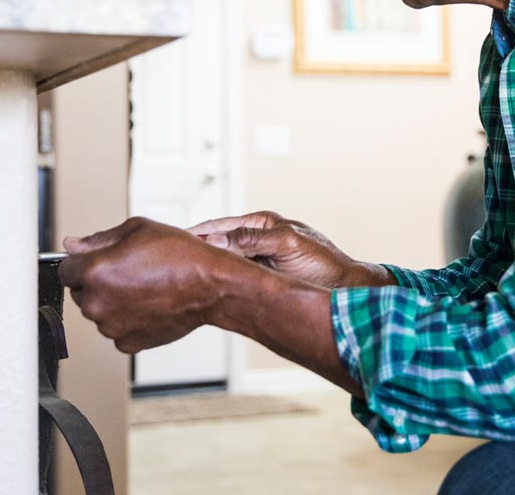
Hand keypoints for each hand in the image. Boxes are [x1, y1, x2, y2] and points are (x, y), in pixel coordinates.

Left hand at [59, 216, 232, 353]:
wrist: (209, 286)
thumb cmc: (178, 255)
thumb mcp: (136, 229)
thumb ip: (98, 239)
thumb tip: (72, 245)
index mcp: (93, 272)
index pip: (65, 269)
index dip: (82, 262)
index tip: (99, 261)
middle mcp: (96, 303)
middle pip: (80, 292)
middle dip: (97, 282)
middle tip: (129, 271)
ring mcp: (110, 327)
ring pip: (99, 312)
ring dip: (112, 301)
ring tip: (144, 286)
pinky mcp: (127, 343)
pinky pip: (117, 329)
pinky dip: (127, 319)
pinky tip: (148, 304)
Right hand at [189, 211, 392, 288]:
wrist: (344, 290)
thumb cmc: (324, 264)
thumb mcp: (287, 244)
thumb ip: (253, 239)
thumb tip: (218, 239)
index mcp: (261, 223)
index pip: (220, 225)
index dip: (197, 233)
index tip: (175, 241)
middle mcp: (255, 240)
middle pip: (216, 244)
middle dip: (195, 251)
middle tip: (170, 262)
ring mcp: (255, 260)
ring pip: (222, 264)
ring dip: (205, 269)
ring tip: (181, 277)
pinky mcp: (258, 280)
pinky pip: (232, 279)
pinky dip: (218, 283)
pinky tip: (205, 291)